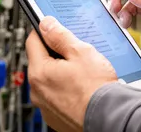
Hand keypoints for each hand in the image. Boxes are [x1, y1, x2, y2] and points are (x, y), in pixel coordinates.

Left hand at [25, 16, 117, 131]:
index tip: (52, 28)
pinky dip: (66, 91)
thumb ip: (60, 36)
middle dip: (56, 54)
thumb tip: (46, 24)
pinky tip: (82, 88)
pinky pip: (56, 97)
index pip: (32, 41)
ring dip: (61, 74)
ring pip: (49, 81)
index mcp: (39, 73)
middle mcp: (37, 92)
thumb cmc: (96, 89)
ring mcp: (45, 106)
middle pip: (41, 62)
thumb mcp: (81, 52)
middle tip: (75, 53)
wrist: (109, 117)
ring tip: (82, 73)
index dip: (43, 31)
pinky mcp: (56, 117)